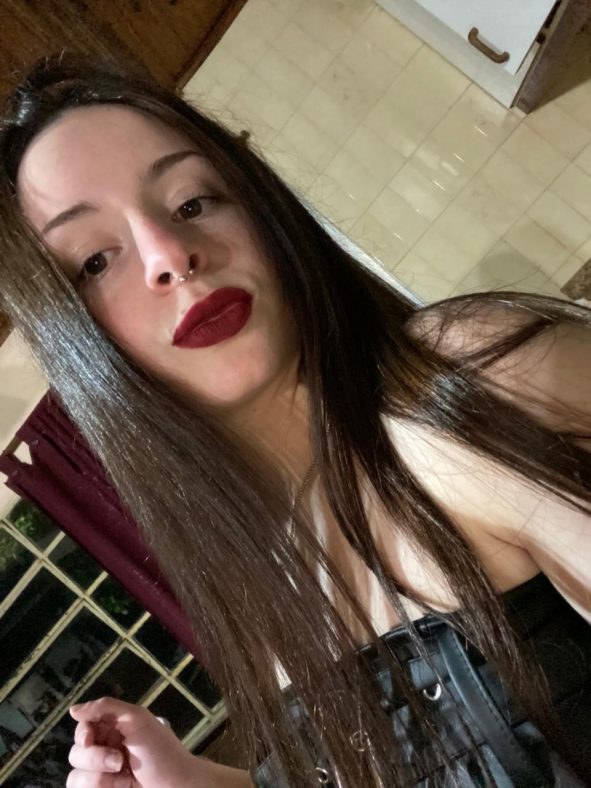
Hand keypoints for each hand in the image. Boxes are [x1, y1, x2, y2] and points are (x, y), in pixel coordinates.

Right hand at [66, 696, 201, 786]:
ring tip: (122, 777)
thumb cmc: (161, 751)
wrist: (176, 786)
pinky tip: (119, 786)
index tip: (88, 740)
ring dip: (97, 778)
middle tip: (120, 762)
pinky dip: (98, 787)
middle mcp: (104, 750)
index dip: (82, 733)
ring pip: (75, 777)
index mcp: (112, 728)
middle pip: (76, 753)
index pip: (83, 727)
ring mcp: (102, 775)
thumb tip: (73, 709)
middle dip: (96, 759)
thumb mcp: (138, 719)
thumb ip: (106, 708)